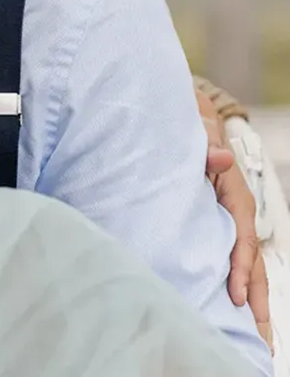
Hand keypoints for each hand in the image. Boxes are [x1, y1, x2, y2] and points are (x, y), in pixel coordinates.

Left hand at [197, 89, 272, 350]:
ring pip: (245, 258)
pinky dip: (236, 277)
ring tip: (254, 328)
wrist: (187, 117)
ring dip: (250, 291)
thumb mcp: (198, 130)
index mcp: (234, 191)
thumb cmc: (191, 128)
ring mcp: (228, 216)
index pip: (241, 234)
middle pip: (251, 254)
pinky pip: (230, 252)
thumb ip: (206, 143)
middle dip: (255, 291)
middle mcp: (236, 208)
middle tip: (258, 329)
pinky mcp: (216, 221)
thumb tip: (219, 156)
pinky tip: (231, 303)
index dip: (241, 265)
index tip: (235, 295)